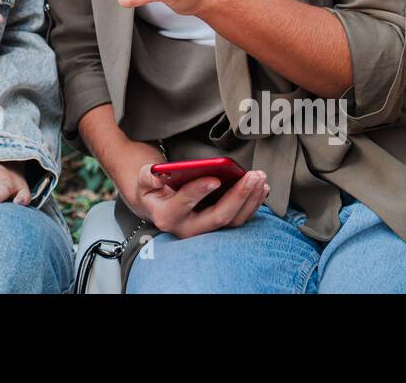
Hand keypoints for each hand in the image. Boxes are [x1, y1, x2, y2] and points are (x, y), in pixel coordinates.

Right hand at [132, 160, 268, 238]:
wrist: (158, 207)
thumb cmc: (153, 190)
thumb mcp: (144, 180)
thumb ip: (148, 176)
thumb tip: (157, 175)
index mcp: (167, 216)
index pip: (184, 203)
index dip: (199, 190)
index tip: (215, 178)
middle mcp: (188, 229)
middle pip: (218, 216)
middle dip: (238, 195)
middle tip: (252, 175)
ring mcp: (205, 231)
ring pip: (233, 221)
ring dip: (250, 199)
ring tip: (260, 179)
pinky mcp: (218, 228)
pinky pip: (239, 220)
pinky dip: (252, 204)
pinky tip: (261, 189)